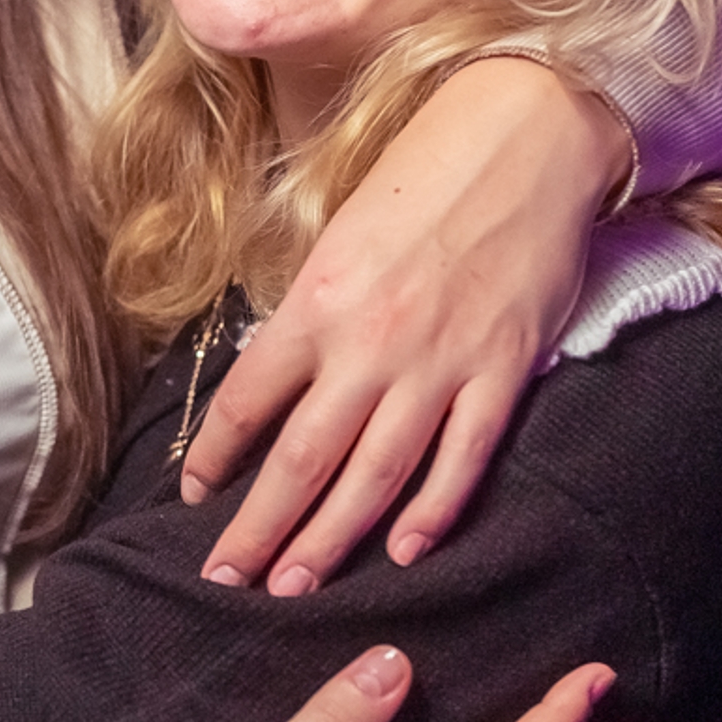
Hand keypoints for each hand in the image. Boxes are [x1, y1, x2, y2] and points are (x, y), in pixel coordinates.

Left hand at [182, 59, 628, 593]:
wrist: (528, 134)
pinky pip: (462, 461)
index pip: (247, 402)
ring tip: (296, 586)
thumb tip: (277, 383)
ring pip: (374, 477)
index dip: (215, 459)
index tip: (194, 498)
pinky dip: (433, 513)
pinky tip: (406, 552)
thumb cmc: (425, 175)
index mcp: (316, 303)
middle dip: (259, 531)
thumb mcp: (339, 235)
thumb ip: (310, 315)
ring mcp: (440, 364)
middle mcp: (370, 344)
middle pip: (301, 461)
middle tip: (227, 581)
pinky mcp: (502, 372)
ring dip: (331, 541)